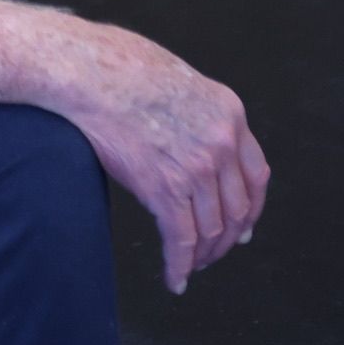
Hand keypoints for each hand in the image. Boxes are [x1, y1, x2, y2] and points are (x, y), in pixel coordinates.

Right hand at [54, 23, 269, 295]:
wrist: (86, 71)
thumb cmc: (120, 66)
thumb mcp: (181, 80)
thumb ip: (200, 114)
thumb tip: (195, 143)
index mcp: (229, 112)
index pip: (257, 175)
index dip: (250, 209)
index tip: (243, 227)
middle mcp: (222, 141)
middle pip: (236, 209)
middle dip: (226, 239)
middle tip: (213, 253)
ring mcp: (196, 166)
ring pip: (211, 229)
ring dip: (203, 256)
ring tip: (191, 266)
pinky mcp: (164, 187)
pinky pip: (181, 240)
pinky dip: (180, 266)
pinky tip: (175, 278)